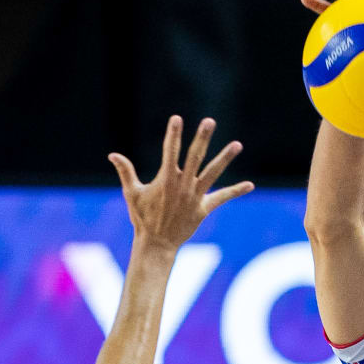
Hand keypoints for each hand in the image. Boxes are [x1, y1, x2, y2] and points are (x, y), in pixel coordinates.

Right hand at [108, 115, 253, 251]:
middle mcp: (182, 185)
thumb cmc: (142, 218)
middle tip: (209, 121)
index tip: (177, 118)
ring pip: (213, 173)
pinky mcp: (203, 209)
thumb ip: (125, 172)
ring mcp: (195, 196)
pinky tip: (250, 185)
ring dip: (225, 158)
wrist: (156, 244)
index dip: (173, 134)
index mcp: (166, 179)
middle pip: (194, 157)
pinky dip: (236, 191)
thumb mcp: (131, 194)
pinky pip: (222, 198)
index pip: (170, 151)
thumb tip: (112, 154)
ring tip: (238, 144)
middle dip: (202, 138)